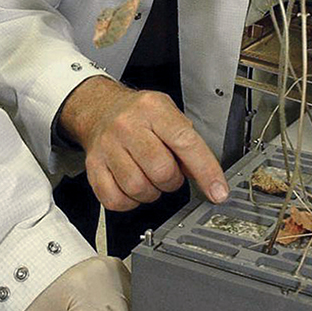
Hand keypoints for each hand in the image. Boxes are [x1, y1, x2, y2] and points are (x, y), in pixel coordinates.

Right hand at [57, 76, 228, 210]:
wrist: (99, 109)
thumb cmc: (138, 114)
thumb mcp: (168, 113)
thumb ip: (188, 142)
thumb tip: (208, 178)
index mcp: (153, 109)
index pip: (186, 143)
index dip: (206, 171)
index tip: (218, 192)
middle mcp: (128, 125)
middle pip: (161, 170)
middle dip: (172, 181)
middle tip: (169, 173)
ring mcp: (108, 146)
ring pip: (138, 188)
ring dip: (151, 192)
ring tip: (149, 178)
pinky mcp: (94, 166)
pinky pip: (115, 199)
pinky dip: (129, 201)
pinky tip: (132, 187)